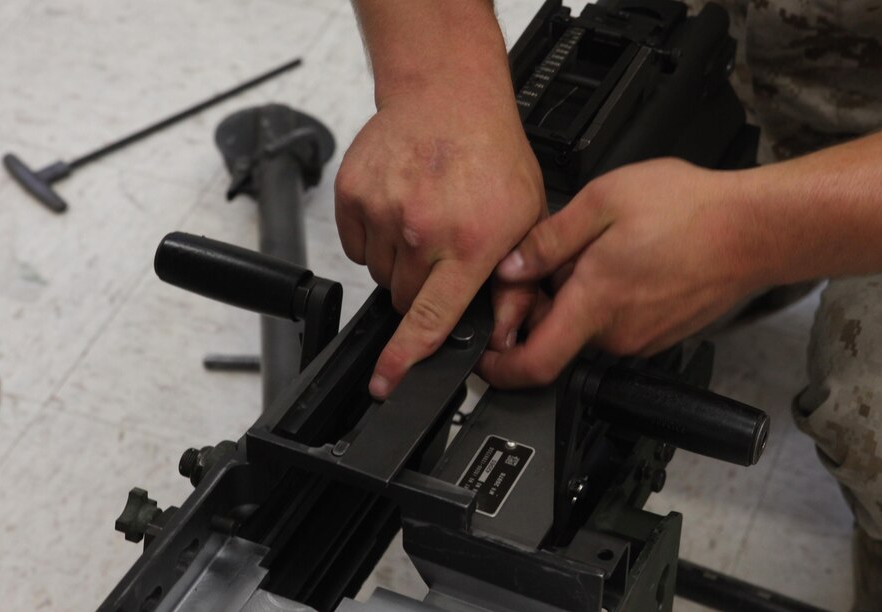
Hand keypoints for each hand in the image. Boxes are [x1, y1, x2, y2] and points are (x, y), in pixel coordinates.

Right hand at [335, 82, 545, 398]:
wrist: (448, 96)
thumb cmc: (492, 156)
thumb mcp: (527, 221)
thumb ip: (519, 285)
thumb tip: (506, 337)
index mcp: (469, 243)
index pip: (431, 317)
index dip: (405, 358)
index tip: (384, 383)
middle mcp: (422, 231)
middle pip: (403, 300)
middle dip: (420, 291)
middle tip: (442, 254)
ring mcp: (382, 211)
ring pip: (378, 274)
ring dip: (398, 264)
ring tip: (425, 223)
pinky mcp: (353, 195)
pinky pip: (355, 245)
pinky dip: (375, 239)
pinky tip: (402, 210)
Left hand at [478, 158, 764, 386]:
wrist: (754, 229)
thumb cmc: (688, 211)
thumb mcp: (603, 202)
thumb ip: (549, 240)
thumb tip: (510, 267)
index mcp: (595, 304)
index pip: (533, 363)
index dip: (499, 369)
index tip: (484, 356)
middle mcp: (617, 333)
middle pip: (556, 334)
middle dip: (543, 303)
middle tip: (554, 257)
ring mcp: (642, 338)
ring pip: (587, 325)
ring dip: (578, 296)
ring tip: (601, 248)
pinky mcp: (661, 333)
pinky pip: (616, 322)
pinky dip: (606, 298)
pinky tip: (627, 259)